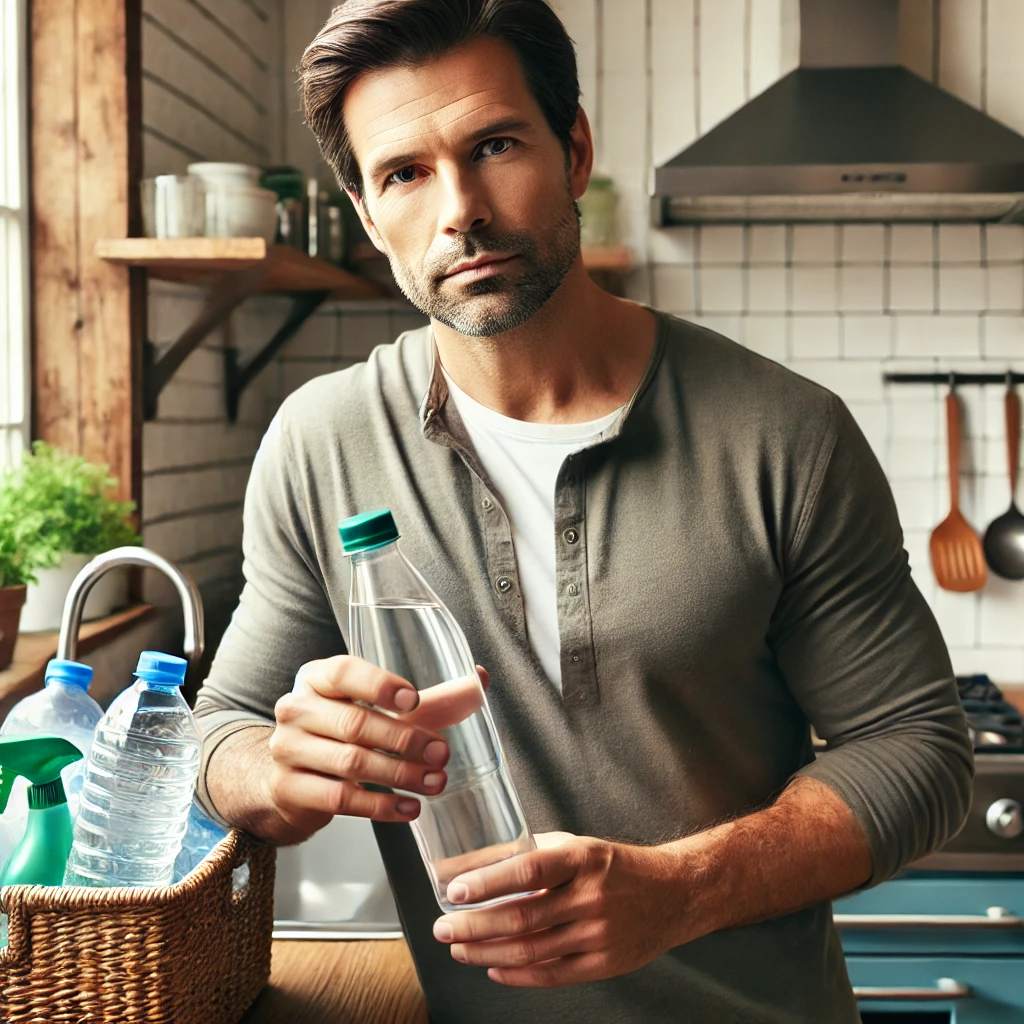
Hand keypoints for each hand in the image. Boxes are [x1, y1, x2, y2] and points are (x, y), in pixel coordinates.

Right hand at [265, 655, 488, 836]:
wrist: (288, 776)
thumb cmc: (341, 732)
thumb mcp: (378, 710)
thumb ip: (430, 700)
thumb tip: (479, 681)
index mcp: (318, 678)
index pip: (345, 672)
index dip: (379, 685)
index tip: (413, 701)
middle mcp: (297, 709)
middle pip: (354, 723)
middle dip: (404, 740)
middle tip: (442, 752)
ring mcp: (287, 750)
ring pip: (351, 763)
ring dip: (400, 774)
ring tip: (435, 782)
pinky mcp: (289, 789)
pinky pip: (340, 799)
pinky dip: (380, 806)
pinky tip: (409, 807)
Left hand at [432, 832, 680, 987]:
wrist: (672, 894)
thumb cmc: (611, 866)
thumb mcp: (571, 846)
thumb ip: (520, 853)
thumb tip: (464, 864)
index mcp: (582, 858)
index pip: (528, 870)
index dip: (489, 882)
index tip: (455, 889)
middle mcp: (591, 896)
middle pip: (522, 917)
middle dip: (474, 925)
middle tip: (443, 927)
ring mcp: (599, 933)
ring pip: (531, 950)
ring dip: (486, 952)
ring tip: (459, 947)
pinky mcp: (603, 964)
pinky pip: (551, 974)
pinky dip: (515, 974)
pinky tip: (493, 966)